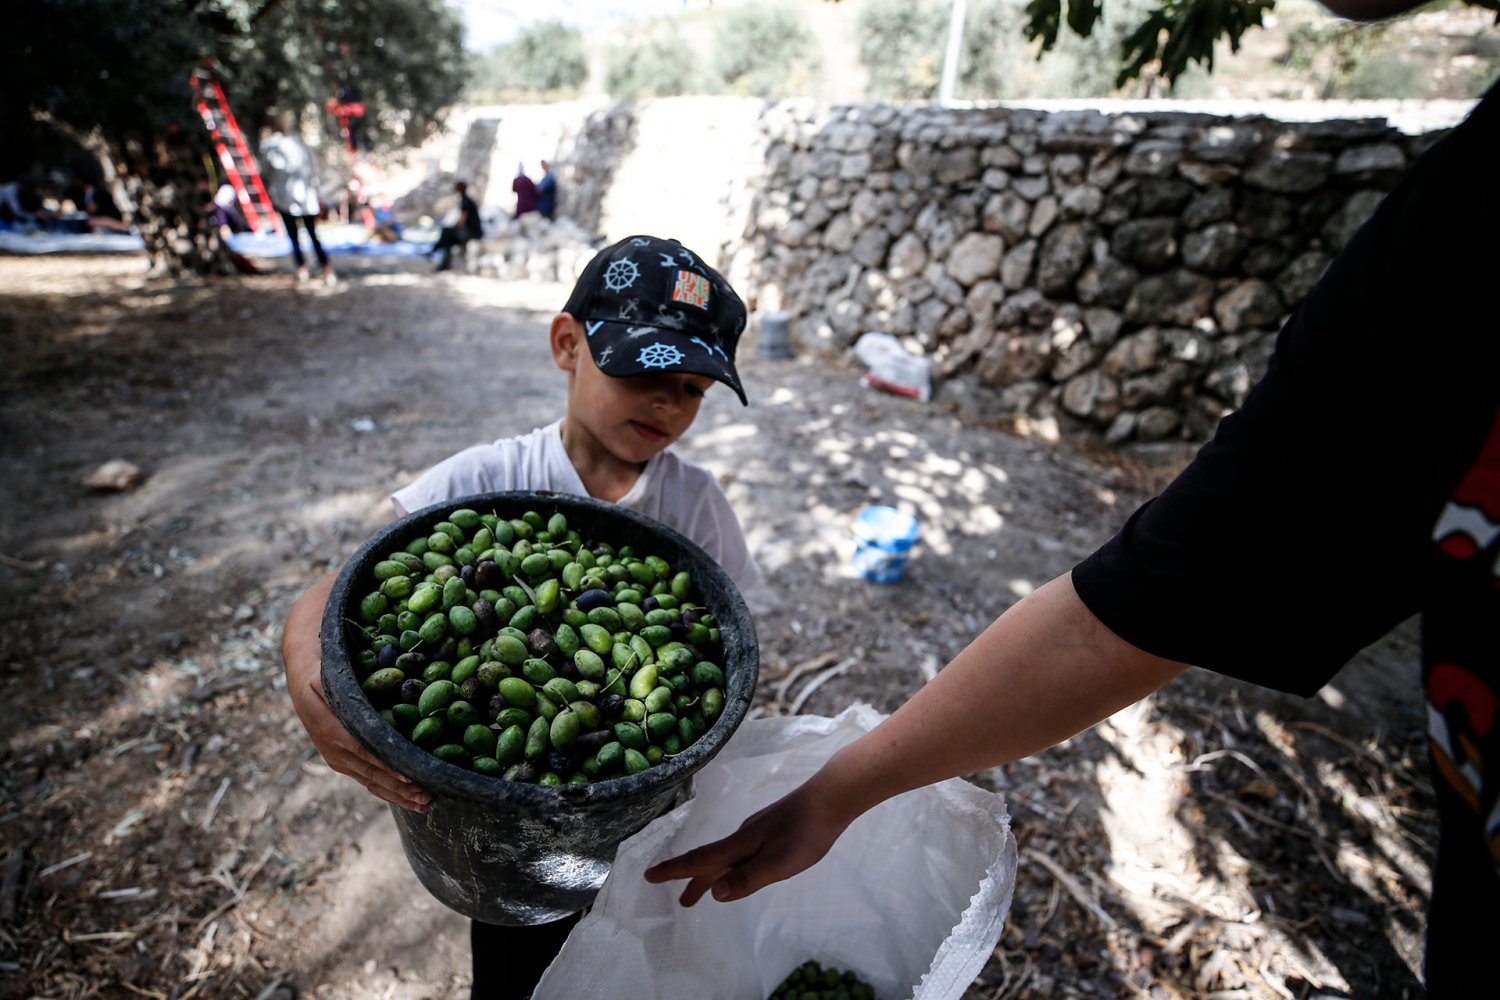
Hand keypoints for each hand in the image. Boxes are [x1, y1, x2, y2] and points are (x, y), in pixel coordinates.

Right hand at [283, 574, 430, 812]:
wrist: (301, 628)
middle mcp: (315, 715)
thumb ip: (368, 597)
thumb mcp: (339, 603)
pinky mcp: (332, 739)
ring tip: (425, 802)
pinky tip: (407, 793)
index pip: (347, 730)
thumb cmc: (330, 611)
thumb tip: (420, 575)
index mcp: (313, 686)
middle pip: (355, 758)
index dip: (377, 752)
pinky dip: (381, 782)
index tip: (407, 765)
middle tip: (426, 793)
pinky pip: (356, 766)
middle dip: (391, 778)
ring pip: (356, 768)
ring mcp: (322, 731)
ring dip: (389, 788)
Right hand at [290, 664, 430, 812]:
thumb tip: (371, 713)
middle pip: (373, 774)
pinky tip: (407, 799)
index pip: (366, 752)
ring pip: (371, 782)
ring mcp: (338, 760)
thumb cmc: (321, 675)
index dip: (389, 766)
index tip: (411, 776)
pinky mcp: (342, 763)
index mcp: (332, 731)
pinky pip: (367, 780)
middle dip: (401, 788)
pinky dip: (388, 791)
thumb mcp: (329, 681)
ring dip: (398, 795)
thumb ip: (347, 697)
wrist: (300, 683)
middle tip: (427, 797)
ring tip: (423, 804)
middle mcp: (335, 751)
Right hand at [643, 781, 851, 905]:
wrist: (831, 797)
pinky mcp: (772, 828)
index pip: (700, 861)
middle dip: (693, 880)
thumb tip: (713, 893)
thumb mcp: (778, 863)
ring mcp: (757, 830)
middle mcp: (743, 836)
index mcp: (740, 846)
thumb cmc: (806, 832)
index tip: (649, 876)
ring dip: (713, 872)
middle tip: (680, 901)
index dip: (675, 871)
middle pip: (711, 861)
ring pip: (727, 855)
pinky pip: (741, 850)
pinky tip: (743, 864)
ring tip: (708, 888)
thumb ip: (747, 878)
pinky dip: (731, 862)